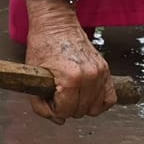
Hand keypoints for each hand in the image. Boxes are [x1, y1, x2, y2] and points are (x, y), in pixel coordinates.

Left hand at [22, 0, 116, 122]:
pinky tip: (87, 97)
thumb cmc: (43, 45)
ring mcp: (100, 73)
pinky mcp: (106, 70)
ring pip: (95, 108)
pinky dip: (99, 103)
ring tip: (71, 95)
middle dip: (66, 108)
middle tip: (57, 95)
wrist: (56, 24)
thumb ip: (40, 103)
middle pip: (79, 111)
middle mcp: (89, 76)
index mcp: (71, 78)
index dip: (53, 110)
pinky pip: (109, 98)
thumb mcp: (34, 75)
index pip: (65, 112)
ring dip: (81, 106)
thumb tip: (56, 119)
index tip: (48, 99)